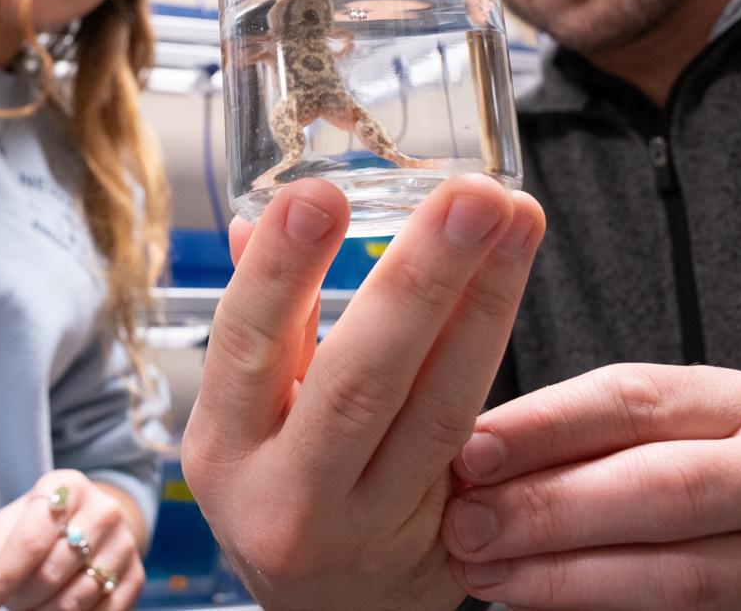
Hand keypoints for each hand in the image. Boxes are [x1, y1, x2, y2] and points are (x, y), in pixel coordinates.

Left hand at [0, 469, 144, 610]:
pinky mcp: (136, 574)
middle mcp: (103, 510)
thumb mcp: (14, 521)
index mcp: (67, 487)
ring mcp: (124, 542)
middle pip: (50, 574)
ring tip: (29, 608)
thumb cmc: (42, 523)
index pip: (29, 541)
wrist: (93, 522)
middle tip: (7, 604)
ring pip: (74, 601)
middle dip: (18, 600)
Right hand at [182, 176, 544, 610]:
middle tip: (470, 196)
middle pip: (359, 381)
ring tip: (516, 219)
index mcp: (224, 448)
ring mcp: (367, 528)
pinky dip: (491, 350)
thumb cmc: (279, 490)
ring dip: (484, 301)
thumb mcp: (247, 418)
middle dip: (421, 278)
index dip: (282, 271)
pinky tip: (511, 280)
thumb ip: (264, 324)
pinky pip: (473, 435)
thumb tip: (263, 222)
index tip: (320, 194)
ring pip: (437, 407)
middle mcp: (286, 496)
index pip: (247, 347)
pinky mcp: (439, 546)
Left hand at [442, 363, 740, 609]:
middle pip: (661, 486)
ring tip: (487, 573)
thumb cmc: (713, 466)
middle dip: (550, 508)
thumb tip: (475, 451)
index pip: (632, 400)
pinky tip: (537, 602)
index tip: (471, 451)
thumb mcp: (672, 428)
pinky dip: (606, 610)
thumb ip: (588, 434)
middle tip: (466, 524)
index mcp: (734, 404)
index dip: (545, 426)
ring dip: (567, 577)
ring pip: (682, 575)